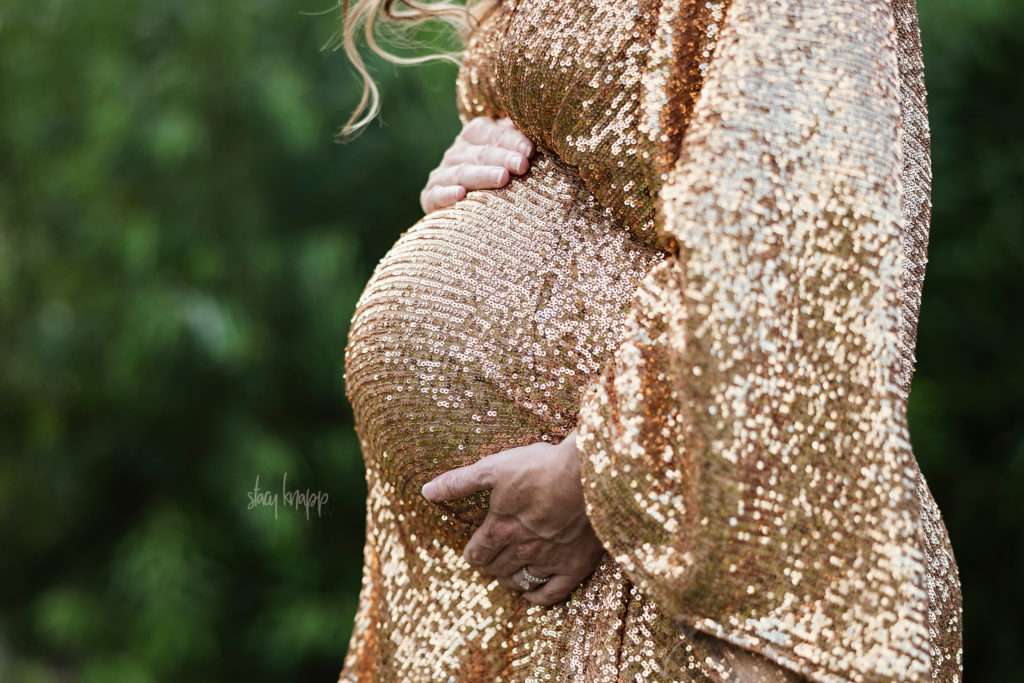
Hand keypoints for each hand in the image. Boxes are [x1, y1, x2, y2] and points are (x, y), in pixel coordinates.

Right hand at [419, 116, 533, 213]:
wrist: (467, 212)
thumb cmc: (500, 177)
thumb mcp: (511, 155)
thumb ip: (521, 141)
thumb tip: (545, 128)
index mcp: (475, 135)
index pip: (492, 133)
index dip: (511, 140)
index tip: (530, 150)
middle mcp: (456, 152)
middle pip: (481, 153)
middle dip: (503, 158)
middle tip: (522, 166)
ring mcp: (442, 174)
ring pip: (462, 172)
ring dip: (482, 175)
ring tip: (502, 178)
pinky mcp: (430, 197)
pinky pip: (436, 195)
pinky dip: (447, 194)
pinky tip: (460, 195)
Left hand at [421, 431, 605, 605]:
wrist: (586, 474)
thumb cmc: (540, 466)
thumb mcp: (493, 468)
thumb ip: (459, 482)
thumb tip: (426, 491)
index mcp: (500, 528)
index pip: (477, 553)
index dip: (472, 554)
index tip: (473, 553)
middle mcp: (522, 550)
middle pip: (496, 568)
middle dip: (489, 566)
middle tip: (488, 563)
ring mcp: (549, 560)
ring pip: (520, 581)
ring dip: (509, 580)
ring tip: (506, 575)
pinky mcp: (575, 564)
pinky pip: (553, 593)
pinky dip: (538, 598)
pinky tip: (531, 596)